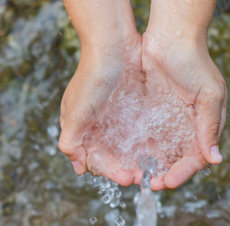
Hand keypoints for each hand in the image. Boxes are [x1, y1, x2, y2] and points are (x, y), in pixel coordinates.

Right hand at [58, 31, 142, 186]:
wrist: (113, 44)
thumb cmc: (91, 77)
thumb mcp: (76, 112)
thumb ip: (71, 141)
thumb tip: (77, 167)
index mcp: (79, 129)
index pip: (94, 160)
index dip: (110, 172)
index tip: (127, 178)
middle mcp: (97, 127)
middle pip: (112, 158)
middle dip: (126, 169)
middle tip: (144, 177)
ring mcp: (115, 118)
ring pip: (126, 148)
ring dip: (138, 161)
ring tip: (154, 169)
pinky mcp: (133, 110)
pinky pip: (139, 133)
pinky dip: (147, 145)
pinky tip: (159, 151)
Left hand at [140, 28, 226, 190]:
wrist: (172, 37)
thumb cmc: (196, 63)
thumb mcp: (208, 94)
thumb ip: (209, 126)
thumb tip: (216, 159)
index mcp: (206, 127)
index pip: (196, 159)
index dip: (182, 173)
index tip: (167, 182)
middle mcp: (188, 129)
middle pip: (177, 161)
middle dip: (164, 175)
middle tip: (149, 184)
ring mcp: (169, 123)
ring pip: (160, 154)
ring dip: (150, 167)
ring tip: (137, 176)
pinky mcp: (151, 115)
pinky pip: (145, 139)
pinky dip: (139, 151)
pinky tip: (129, 158)